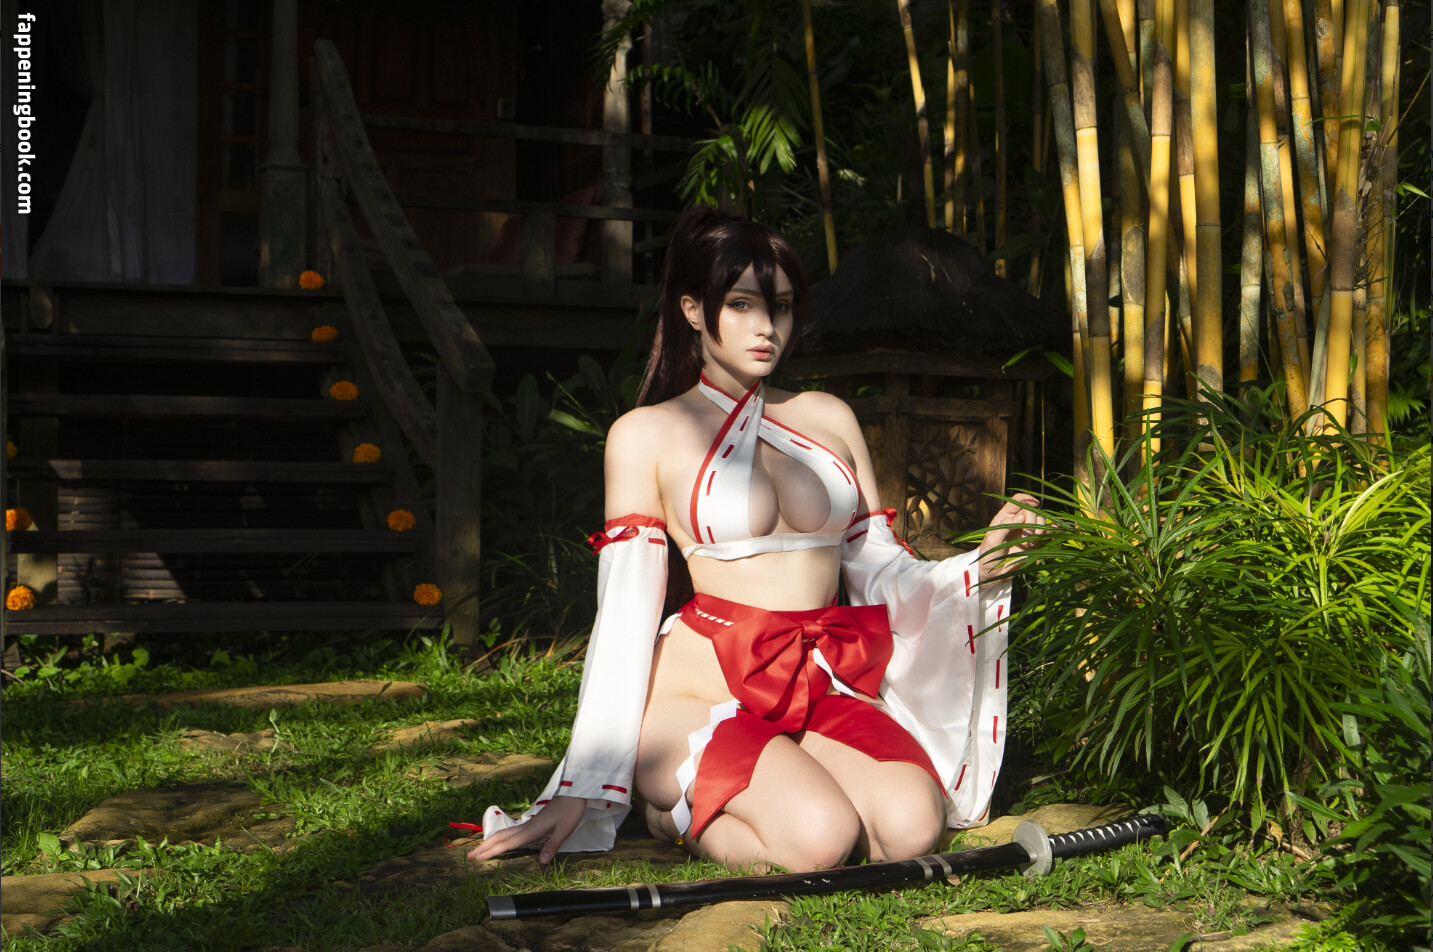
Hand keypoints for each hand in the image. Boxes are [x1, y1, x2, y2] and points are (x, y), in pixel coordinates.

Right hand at [466, 795, 586, 864]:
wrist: (573, 794)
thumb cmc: (569, 812)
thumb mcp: (564, 830)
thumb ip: (552, 846)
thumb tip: (542, 862)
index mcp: (531, 831)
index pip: (507, 843)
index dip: (491, 851)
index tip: (476, 857)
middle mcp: (526, 828)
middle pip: (500, 838)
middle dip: (484, 847)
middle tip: (469, 856)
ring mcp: (527, 825)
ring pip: (504, 835)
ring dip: (490, 842)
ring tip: (479, 850)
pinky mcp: (532, 824)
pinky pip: (511, 834)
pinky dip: (500, 839)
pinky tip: (500, 843)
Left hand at [978, 493, 1043, 577]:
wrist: (995, 572)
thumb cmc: (989, 554)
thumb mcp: (993, 540)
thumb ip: (1005, 527)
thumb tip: (1021, 516)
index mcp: (1005, 517)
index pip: (1017, 500)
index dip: (1027, 498)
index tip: (1035, 503)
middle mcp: (1017, 521)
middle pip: (1032, 510)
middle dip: (1032, 520)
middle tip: (1027, 535)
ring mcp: (1027, 531)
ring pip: (1041, 519)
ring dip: (1040, 529)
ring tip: (1030, 543)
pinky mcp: (1035, 541)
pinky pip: (1047, 531)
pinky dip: (1051, 531)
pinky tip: (1048, 535)